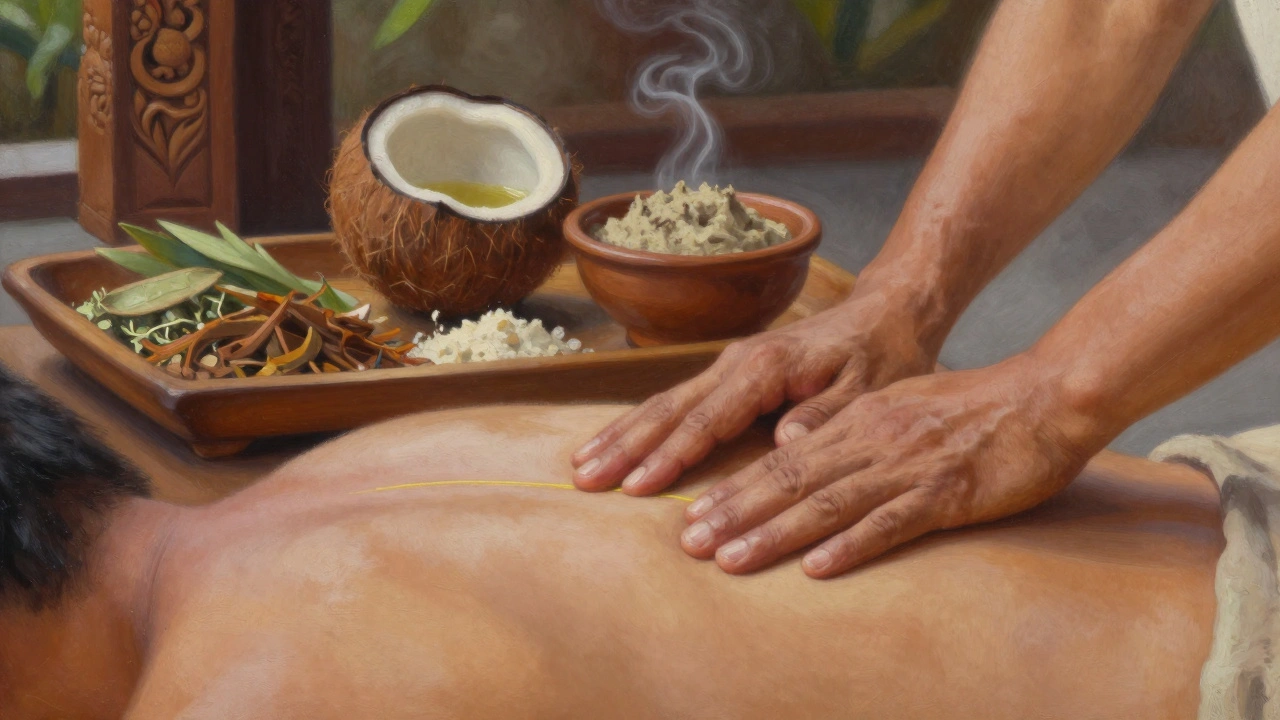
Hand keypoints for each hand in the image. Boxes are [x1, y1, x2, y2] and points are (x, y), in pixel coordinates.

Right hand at [570, 295, 937, 493]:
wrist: (885, 313)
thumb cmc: (882, 353)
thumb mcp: (869, 388)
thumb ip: (825, 415)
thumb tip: (785, 447)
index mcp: (768, 367)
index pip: (710, 418)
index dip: (672, 455)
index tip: (639, 486)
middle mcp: (739, 362)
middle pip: (671, 408)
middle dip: (626, 445)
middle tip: (584, 479)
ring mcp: (730, 365)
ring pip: (666, 403)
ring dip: (623, 435)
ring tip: (582, 466)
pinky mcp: (731, 374)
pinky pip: (679, 402)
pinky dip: (644, 426)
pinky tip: (618, 446)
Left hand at [677, 356, 1107, 577]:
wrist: (1046, 396)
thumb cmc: (973, 407)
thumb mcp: (898, 407)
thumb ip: (848, 429)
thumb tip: (797, 448)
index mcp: (858, 420)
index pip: (781, 456)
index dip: (734, 487)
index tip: (693, 514)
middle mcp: (871, 440)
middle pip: (789, 478)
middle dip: (734, 511)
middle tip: (688, 542)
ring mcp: (907, 467)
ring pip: (827, 502)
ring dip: (775, 532)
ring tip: (730, 558)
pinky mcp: (946, 493)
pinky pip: (891, 523)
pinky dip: (851, 545)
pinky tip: (817, 566)